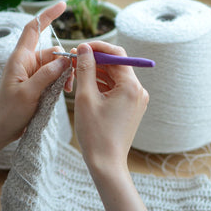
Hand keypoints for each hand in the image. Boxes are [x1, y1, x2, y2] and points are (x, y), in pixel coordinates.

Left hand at [0, 2, 71, 148]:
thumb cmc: (8, 112)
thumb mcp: (29, 93)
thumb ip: (47, 74)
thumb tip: (65, 59)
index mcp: (20, 58)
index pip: (34, 28)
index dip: (48, 15)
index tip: (64, 5)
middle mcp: (27, 62)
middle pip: (53, 50)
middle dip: (66, 60)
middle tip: (74, 76)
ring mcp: (33, 73)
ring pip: (58, 64)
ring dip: (66, 74)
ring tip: (68, 89)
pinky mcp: (38, 83)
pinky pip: (56, 76)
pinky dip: (64, 81)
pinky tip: (66, 92)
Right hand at [73, 41, 148, 172]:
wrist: (106, 163)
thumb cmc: (95, 133)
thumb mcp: (86, 97)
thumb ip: (86, 69)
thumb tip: (84, 48)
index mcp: (131, 86)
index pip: (117, 54)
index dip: (97, 47)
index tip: (79, 48)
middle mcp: (138, 91)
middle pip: (116, 64)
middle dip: (95, 60)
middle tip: (73, 60)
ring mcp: (135, 100)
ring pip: (114, 77)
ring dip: (96, 72)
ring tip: (75, 73)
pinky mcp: (130, 108)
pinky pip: (115, 89)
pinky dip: (101, 85)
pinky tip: (84, 86)